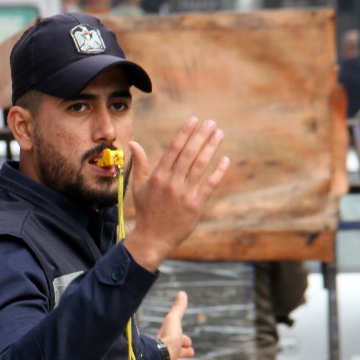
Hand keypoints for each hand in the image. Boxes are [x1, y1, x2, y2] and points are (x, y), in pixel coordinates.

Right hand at [122, 118, 229, 271]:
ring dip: (210, 148)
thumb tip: (134, 143)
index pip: (173, 149)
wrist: (152, 238)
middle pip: (188, 154)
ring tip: (219, 134)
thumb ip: (140, 164)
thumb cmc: (146, 211)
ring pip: (199, 166)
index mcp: (157, 176)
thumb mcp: (137, 187)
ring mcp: (183, 194)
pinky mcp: (195, 205)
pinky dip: (218, 172)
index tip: (194, 120)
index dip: (184, 133)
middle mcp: (170, 182)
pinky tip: (225, 159)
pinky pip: (209, 185)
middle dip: (201, 136)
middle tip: (211, 123)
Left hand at [153, 290, 193, 359]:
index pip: (176, 339)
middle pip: (175, 352)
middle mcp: (165, 354)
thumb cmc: (166, 341)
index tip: (188, 341)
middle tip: (190, 352)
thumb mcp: (173, 322)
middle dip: (183, 351)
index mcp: (166, 341)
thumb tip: (182, 293)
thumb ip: (177, 309)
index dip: (183, 339)